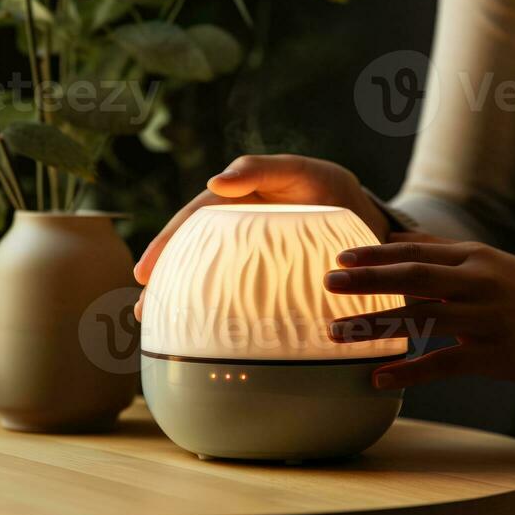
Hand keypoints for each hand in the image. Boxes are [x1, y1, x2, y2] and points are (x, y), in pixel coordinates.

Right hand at [133, 153, 389, 319]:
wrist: (371, 221)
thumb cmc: (330, 187)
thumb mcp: (299, 171)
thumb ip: (261, 170)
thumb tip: (215, 182)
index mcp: (238, 206)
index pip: (193, 222)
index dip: (166, 244)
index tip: (144, 273)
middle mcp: (241, 236)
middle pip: (195, 257)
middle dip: (167, 282)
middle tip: (144, 312)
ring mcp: (257, 264)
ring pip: (215, 284)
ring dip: (189, 305)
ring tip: (166, 333)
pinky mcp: (277, 288)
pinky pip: (246, 304)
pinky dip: (226, 321)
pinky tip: (216, 344)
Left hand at [324, 232, 514, 389]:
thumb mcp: (488, 262)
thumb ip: (442, 253)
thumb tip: (393, 239)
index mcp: (473, 257)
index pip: (416, 251)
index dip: (375, 254)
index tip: (340, 256)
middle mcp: (477, 283)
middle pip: (413, 277)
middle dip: (367, 279)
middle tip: (328, 281)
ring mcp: (485, 320)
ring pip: (421, 319)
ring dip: (376, 325)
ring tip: (337, 333)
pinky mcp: (494, 357)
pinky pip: (443, 364)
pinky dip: (408, 371)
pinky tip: (379, 377)